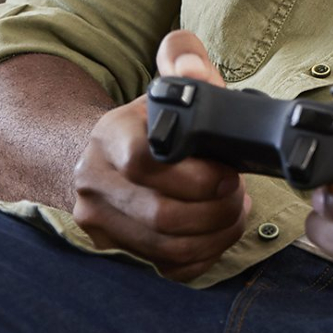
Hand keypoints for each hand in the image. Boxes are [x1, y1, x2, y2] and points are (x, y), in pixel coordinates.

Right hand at [71, 30, 249, 280]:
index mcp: (109, 135)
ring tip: (234, 212)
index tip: (228, 171)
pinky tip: (217, 234)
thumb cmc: (152, 128)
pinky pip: (165, 269)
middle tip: (238, 194)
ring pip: (165, 247)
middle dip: (215, 208)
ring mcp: (99, 223)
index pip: (144, 161)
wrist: (108, 163)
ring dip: (214, 234)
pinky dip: (203, 256)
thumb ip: (185, 64)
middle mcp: (94, 181)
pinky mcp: (114, 253)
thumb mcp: (167, 91)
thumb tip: (190, 65)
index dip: (197, 174)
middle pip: (161, 213)